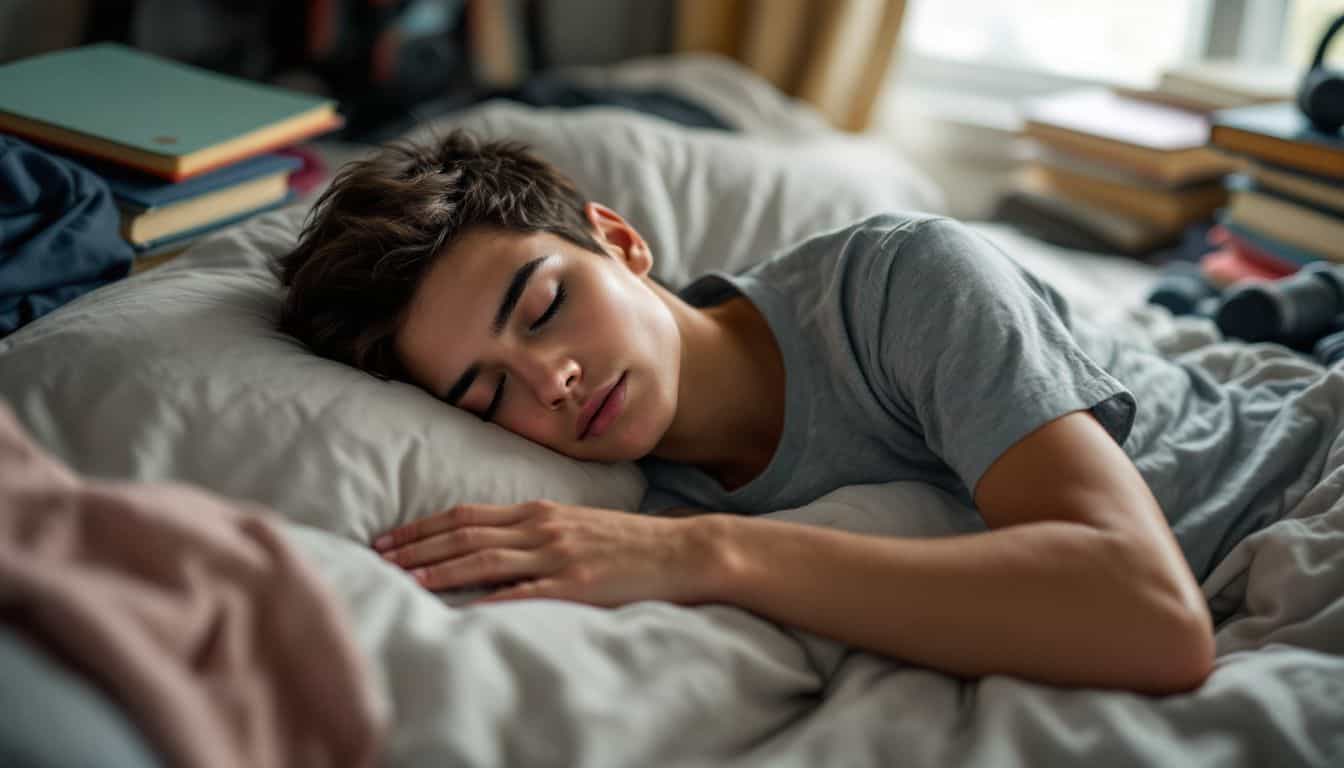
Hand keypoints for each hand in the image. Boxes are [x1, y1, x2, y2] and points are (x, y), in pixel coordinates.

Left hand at [372, 500, 723, 606]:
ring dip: (441, 568)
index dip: (423, 527)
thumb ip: (534, 533)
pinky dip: (490, 597)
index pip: (466, 516)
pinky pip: (525, 591)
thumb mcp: (575, 526)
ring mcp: (558, 555)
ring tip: (405, 577)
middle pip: (465, 534)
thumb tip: (489, 546)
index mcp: (539, 512)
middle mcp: (542, 527)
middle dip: (417, 545)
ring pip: (486, 558)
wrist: (680, 551)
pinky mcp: (577, 584)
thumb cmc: (627, 543)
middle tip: (379, 556)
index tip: (389, 538)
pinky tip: (463, 606)